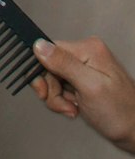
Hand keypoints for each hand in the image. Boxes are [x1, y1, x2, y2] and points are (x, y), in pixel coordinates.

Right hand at [32, 37, 134, 152]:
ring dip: (58, 98)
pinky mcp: (83, 80)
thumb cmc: (121, 113)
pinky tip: (75, 107)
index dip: (42, 72)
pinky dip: (63, 100)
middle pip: (49, 66)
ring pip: (53, 78)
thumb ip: (64, 64)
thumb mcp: (89, 87)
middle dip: (52, 89)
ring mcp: (84, 67)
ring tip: (72, 108)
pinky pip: (61, 86)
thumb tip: (39, 45)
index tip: (45, 90)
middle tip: (64, 104)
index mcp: (88, 49)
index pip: (48, 50)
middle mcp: (86, 54)